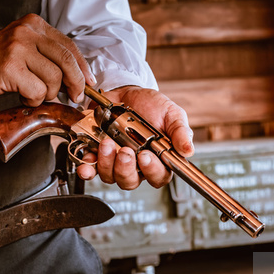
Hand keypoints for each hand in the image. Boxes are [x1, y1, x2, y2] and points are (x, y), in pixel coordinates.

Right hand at [0, 14, 94, 105]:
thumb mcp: (24, 47)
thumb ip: (48, 56)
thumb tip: (78, 78)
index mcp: (34, 25)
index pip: (69, 46)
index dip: (83, 68)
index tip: (89, 82)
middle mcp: (27, 33)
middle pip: (66, 61)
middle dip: (76, 83)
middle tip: (74, 96)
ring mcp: (17, 49)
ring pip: (53, 79)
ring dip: (47, 94)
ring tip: (32, 93)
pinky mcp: (9, 68)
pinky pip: (36, 91)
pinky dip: (33, 100)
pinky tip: (22, 96)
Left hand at [77, 86, 193, 189]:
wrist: (126, 92)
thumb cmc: (150, 106)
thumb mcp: (170, 113)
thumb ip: (180, 131)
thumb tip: (188, 151)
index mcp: (157, 159)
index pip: (158, 176)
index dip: (151, 171)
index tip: (146, 156)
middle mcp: (135, 165)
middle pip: (130, 181)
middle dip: (125, 169)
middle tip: (125, 150)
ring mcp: (115, 162)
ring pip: (110, 176)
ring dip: (106, 163)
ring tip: (106, 143)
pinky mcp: (97, 155)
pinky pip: (90, 169)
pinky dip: (86, 168)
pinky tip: (85, 163)